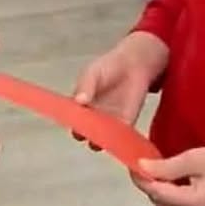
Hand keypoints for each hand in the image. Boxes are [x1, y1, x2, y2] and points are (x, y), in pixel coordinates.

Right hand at [73, 32, 168, 146]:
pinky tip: (119, 137)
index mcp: (79, 106)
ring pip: (102, 139)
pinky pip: (120, 137)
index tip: (76, 123)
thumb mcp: (92, 73)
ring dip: (103, 140)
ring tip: (105, 135)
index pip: (72, 120)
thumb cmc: (108, 68)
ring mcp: (109, 123)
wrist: (133, 65)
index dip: (73, 123)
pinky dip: (119, 140)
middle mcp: (92, 118)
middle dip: (87, 134)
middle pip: (85, 133)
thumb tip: (78, 101)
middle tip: (91, 131)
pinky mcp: (126, 125)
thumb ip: (85, 86)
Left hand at [134, 145, 204, 205]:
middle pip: (158, 199)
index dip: (141, 177)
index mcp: (192, 204)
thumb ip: (166, 166)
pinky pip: (174, 203)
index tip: (131, 160)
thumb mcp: (194, 159)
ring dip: (156, 185)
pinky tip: (165, 175)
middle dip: (147, 181)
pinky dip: (166, 189)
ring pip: (164, 202)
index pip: (156, 192)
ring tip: (151, 165)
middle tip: (140, 160)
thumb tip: (140, 167)